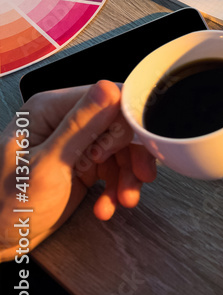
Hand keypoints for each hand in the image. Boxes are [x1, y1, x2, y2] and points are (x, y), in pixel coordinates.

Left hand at [1, 81, 156, 260]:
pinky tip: (107, 205)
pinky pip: (115, 168)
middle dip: (131, 155)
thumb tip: (109, 89)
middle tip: (138, 178)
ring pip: (122, 149)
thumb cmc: (7, 205)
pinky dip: (117, 188)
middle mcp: (64, 121)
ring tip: (125, 199)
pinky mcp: (83, 164)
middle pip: (120, 125)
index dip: (127, 123)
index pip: (108, 98)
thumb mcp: (48, 166)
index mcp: (50, 110)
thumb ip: (80, 126)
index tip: (137, 146)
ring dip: (128, 176)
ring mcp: (75, 143)